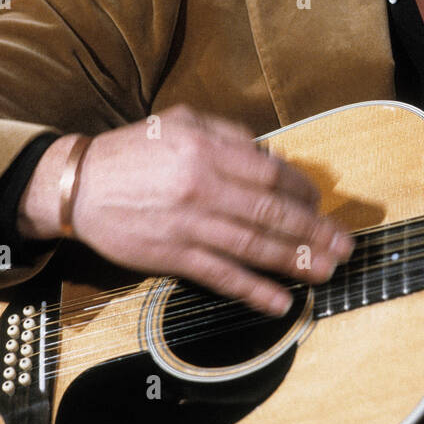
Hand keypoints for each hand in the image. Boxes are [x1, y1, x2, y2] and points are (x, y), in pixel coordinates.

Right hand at [18, 105, 352, 314]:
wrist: (78, 185)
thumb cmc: (134, 150)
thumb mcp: (182, 122)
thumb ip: (229, 135)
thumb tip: (271, 156)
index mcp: (208, 151)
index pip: (273, 173)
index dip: (304, 191)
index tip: (321, 203)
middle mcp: (204, 188)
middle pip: (272, 213)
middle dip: (314, 232)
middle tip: (345, 246)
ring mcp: (189, 225)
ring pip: (253, 247)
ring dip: (294, 262)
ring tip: (325, 272)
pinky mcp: (172, 256)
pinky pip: (220, 276)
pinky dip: (252, 290)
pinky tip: (278, 301)